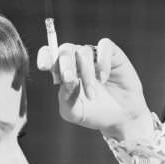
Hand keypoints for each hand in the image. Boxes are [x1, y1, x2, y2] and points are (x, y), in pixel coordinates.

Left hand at [36, 37, 154, 146]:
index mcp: (63, 72)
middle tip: (69, 78)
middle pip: (65, 50)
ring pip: (84, 52)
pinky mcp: (113, 54)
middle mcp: (77, 61)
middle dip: (65, 64)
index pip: (50, 56)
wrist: (121, 117)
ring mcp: (94, 56)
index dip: (45, 56)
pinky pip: (104, 46)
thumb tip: (65, 81)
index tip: (44, 66)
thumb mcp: (75, 112)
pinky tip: (104, 77)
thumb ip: (65, 98)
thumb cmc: (95, 113)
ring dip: (86, 73)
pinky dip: (102, 61)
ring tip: (92, 95)